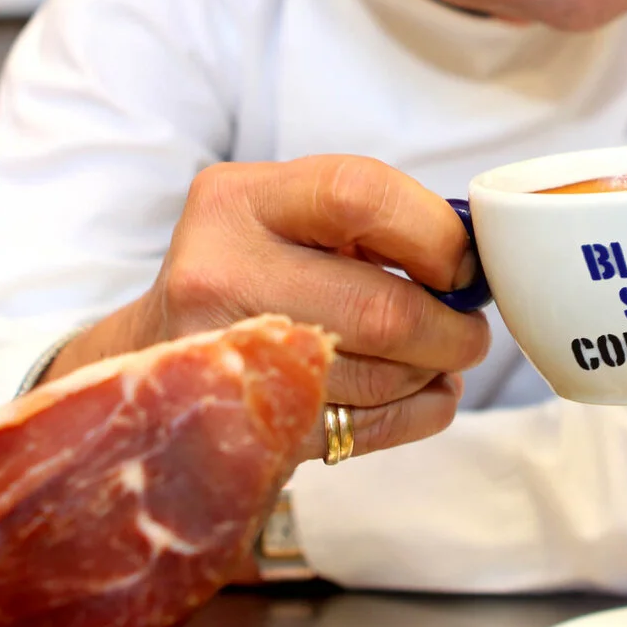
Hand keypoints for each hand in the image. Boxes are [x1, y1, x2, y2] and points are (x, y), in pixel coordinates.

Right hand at [42, 155, 488, 464]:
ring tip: (438, 357)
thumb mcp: (287, 214)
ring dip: (432, 373)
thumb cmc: (249, 271)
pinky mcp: (243, 428)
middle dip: (450, 328)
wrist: (152, 357)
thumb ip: (373, 219)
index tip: (462, 266)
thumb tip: (475, 262)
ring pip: (379, 379)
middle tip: (470, 330)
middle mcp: (217, 275)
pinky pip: (363, 432)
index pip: (360, 195)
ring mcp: (223, 360)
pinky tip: (420, 394)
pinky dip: (415, 415)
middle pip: (380, 310)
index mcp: (237, 201)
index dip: (435, 236)